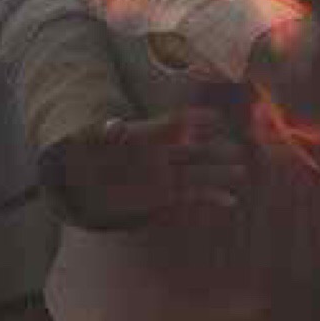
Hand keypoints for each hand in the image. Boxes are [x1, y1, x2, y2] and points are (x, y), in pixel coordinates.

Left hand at [53, 107, 249, 228]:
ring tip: (241, 174)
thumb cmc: (88, 152)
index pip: (178, 124)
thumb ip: (108, 135)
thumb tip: (113, 125)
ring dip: (219, 173)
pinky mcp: (163, 197)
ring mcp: (164, 176)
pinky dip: (210, 198)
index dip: (197, 120)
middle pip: (194, 150)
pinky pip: (191, 197)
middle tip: (240, 151)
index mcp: (148, 136)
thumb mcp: (92, 141)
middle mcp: (161, 155)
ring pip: (198, 173)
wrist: (78, 180)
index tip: (217, 119)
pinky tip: (229, 201)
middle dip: (217, 151)